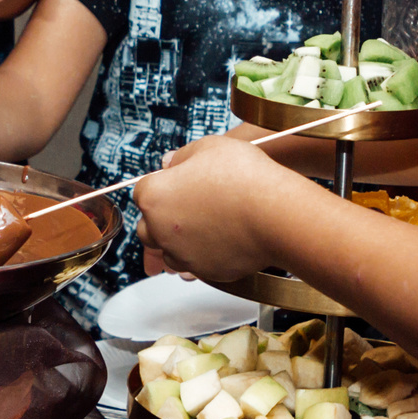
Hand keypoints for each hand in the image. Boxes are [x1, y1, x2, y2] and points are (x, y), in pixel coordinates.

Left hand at [131, 134, 302, 280]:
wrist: (275, 212)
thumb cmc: (244, 177)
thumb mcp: (208, 147)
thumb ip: (181, 156)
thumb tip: (169, 163)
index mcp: (154, 196)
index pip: (142, 193)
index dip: (161, 188)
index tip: (175, 187)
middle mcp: (160, 229)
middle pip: (147, 228)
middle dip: (161, 219)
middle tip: (186, 209)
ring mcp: (181, 254)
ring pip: (169, 252)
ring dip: (179, 242)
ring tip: (206, 227)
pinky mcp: (204, 271)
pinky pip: (196, 266)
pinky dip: (203, 256)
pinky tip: (221, 241)